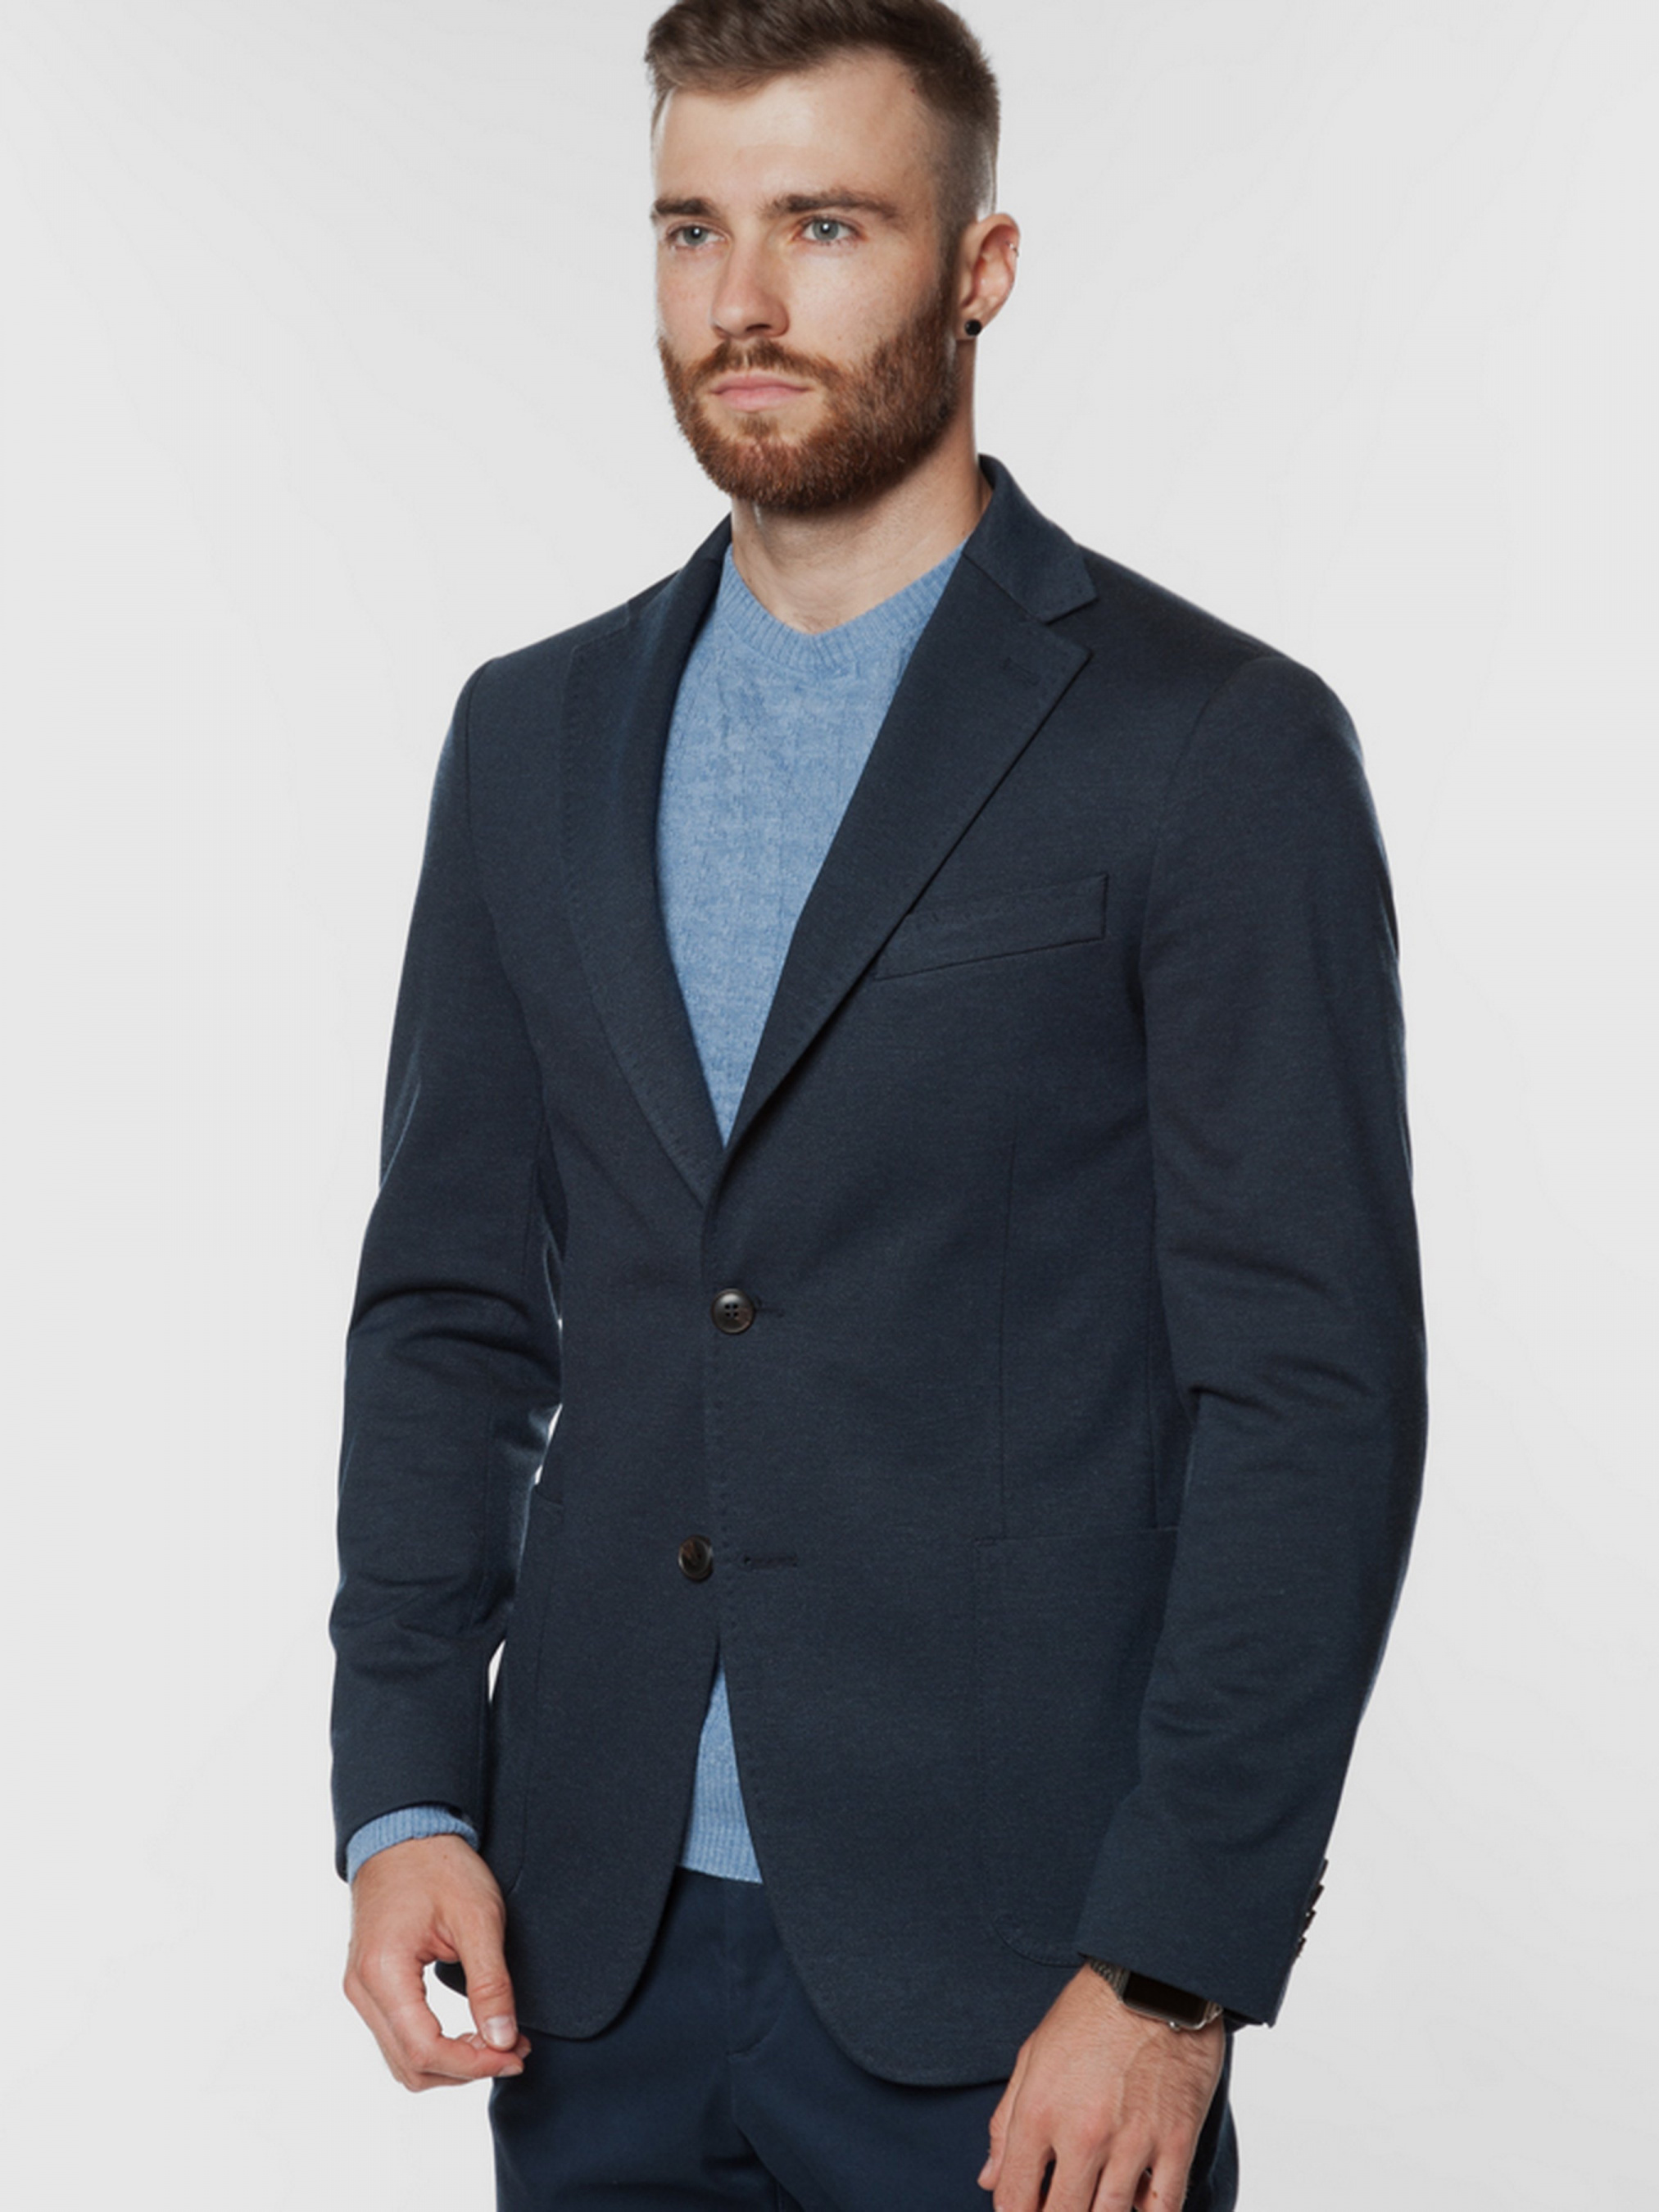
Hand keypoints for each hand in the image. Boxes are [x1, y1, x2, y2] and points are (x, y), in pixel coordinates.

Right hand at [343, 1832, 531, 2090]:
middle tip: (513, 2050)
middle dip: (466, 2068)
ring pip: (402, 2060)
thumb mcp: (478, 1918)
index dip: (473, 2065)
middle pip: (410, 2066)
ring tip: (498, 2042)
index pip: (425, 2050)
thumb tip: (503, 2040)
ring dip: (452, 2063)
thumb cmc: (438, 1864)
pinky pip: (399, 2038)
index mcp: (383, 1972)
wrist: (403, 1832)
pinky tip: (471, 2032)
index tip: (513, 2055)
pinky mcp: (370, 1986)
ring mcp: (361, 1989)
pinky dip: (435, 2047)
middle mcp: (362, 1989)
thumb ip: (491, 1983)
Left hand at [979, 1966, 1224, 2210]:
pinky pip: (1163, 2209)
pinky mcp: (1176, 2142)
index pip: (1013, 2197)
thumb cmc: (1088, 2013)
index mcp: (1039, 2111)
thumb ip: (1005, 2123)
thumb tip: (989, 2179)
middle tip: (1055, 2209)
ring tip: (1091, 2204)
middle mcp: (1083, 2135)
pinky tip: (1135, 2205)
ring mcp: (1132, 2143)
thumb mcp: (1032, 2056)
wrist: (1152, 1978)